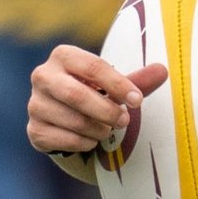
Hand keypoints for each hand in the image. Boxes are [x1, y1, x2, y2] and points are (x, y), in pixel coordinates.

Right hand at [27, 44, 167, 154]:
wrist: (66, 115)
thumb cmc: (94, 91)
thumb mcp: (115, 83)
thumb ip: (138, 79)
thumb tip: (164, 71)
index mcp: (64, 55)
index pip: (93, 67)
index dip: (119, 85)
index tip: (138, 100)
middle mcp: (43, 76)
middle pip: (77, 95)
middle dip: (106, 110)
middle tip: (125, 120)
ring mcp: (35, 104)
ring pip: (71, 120)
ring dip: (97, 129)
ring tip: (108, 129)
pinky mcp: (33, 129)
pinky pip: (63, 139)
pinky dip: (84, 142)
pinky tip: (91, 139)